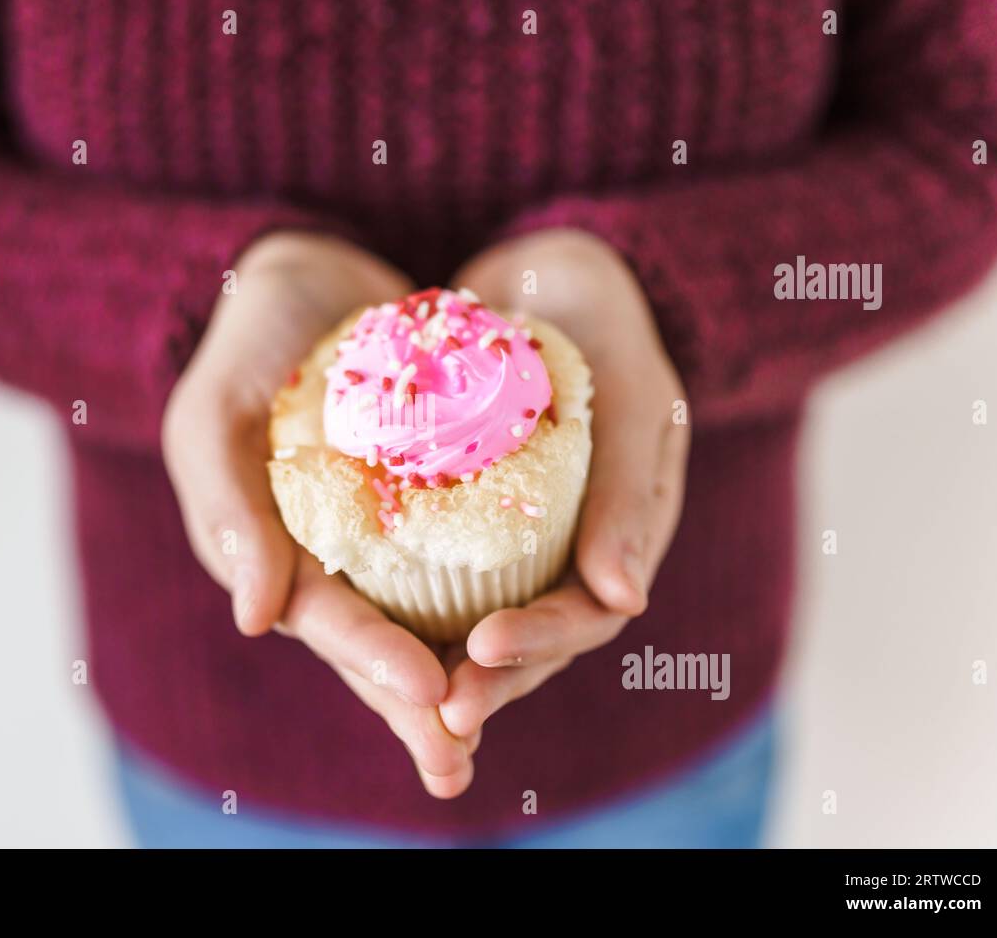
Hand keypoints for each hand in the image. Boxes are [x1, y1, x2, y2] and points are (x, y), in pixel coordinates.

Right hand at [162, 231, 474, 796]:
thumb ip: (228, 506)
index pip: (324, 616)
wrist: (306, 280)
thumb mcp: (217, 410)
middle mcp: (320, 558)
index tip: (433, 694)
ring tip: (487, 735)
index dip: (373, 658)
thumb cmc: (250, 341)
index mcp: (266, 550)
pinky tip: (530, 637)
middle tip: (460, 764)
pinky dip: (485, 604)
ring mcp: (372, 539)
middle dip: (414, 707)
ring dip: (453, 677)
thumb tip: (255, 621)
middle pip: (373, 643)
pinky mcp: (422, 507)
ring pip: (417, 620)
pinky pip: (456, 565)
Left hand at [438, 229, 689, 740]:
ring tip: (403, 703)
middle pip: (530, 639)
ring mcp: (514, 542)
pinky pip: (434, 574)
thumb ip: (633, 489)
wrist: (549, 278)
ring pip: (478, 620)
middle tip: (438, 716)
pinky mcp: (461, 520)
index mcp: (622, 537)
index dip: (542, 642)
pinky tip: (361, 626)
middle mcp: (567, 553)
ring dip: (442, 666)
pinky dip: (405, 605)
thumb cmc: (606, 327)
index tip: (483, 648)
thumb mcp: (635, 396)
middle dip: (487, 683)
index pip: (587, 614)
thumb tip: (626, 601)